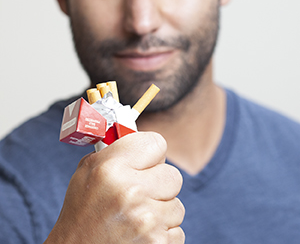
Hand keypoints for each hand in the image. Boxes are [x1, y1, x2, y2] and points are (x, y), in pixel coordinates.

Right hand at [46, 132, 184, 242]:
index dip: (152, 152)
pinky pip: (177, 229)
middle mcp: (131, 192)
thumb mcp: (87, 171)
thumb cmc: (82, 212)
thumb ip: (115, 149)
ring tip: (137, 216)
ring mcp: (147, 221)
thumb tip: (136, 130)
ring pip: (177, 205)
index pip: (157, 143)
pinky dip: (163, 232)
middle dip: (159, 183)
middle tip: (141, 191)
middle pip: (173, 175)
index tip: (146, 159)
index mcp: (112, 169)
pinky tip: (141, 233)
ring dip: (161, 210)